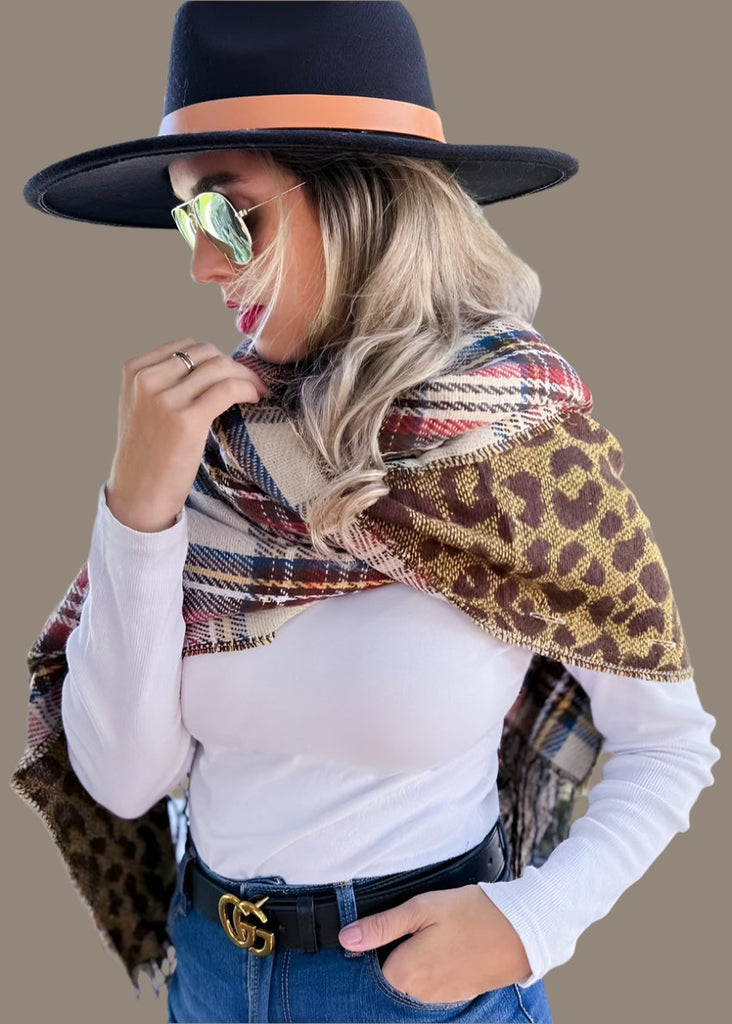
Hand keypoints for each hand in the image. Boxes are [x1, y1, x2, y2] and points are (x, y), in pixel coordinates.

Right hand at [106, 339, 267, 531]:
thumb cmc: (148, 454)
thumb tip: (213, 366)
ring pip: (219, 367)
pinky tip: (255, 398)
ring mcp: (165, 398)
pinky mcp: (186, 419)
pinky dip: (247, 388)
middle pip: (205, 352)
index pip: (185, 346)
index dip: (215, 357)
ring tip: (256, 391)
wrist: (139, 494)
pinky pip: (228, 389)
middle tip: (251, 382)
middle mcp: (146, 379)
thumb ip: (166, 382)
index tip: (231, 372)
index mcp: (134, 371)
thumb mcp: (144, 407)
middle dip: (233, 364)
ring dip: (245, 376)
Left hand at [338, 884, 531, 1003]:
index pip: (373, 963)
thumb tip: (346, 939)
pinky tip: (453, 945)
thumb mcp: (421, 909)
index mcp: (405, 973)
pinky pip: (435, 983)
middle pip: (394, 973)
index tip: (401, 924)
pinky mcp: (459, 994)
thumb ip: (381, 926)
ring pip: (415, 979)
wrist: (521, 931)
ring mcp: (442, 997)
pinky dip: (438, 966)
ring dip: (420, 958)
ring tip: (442, 932)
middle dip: (401, 950)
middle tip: (424, 925)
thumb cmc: (470, 914)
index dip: (383, 940)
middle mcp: (420, 994)